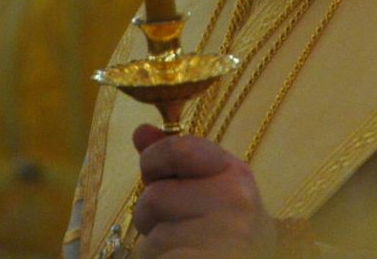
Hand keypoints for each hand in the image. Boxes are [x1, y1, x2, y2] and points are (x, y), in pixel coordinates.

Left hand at [130, 123, 280, 257]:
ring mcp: (219, 234)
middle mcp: (233, 200)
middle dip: (153, 215)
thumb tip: (140, 131)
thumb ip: (176, 160)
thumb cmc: (230, 236)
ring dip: (155, 243)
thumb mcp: (215, 192)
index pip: (179, 150)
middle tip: (179, 228)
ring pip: (152, 232)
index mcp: (236, 175)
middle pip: (155, 195)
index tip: (157, 177)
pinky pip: (150, 254)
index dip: (154, 163)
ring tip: (186, 248)